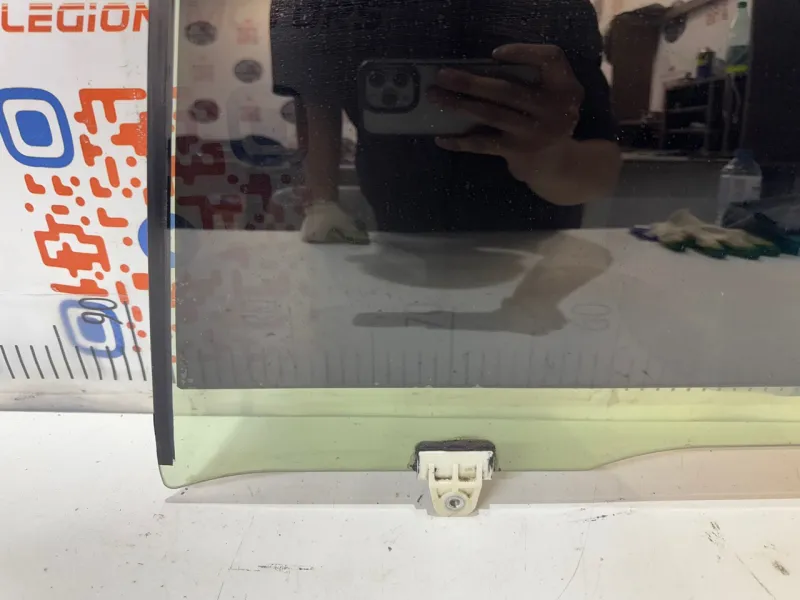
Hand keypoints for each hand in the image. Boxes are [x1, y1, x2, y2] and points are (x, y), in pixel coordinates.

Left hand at [428, 44, 583, 183]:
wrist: (559, 166)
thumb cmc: (546, 122)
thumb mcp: (553, 98)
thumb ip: (531, 82)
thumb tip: (477, 73)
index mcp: (565, 88)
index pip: (551, 59)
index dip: (524, 52)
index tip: (494, 54)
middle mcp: (554, 110)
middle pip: (507, 90)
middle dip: (470, 82)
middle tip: (443, 75)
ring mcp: (535, 133)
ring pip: (490, 114)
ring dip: (459, 105)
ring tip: (436, 98)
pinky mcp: (518, 152)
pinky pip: (483, 144)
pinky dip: (461, 141)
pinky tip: (442, 137)